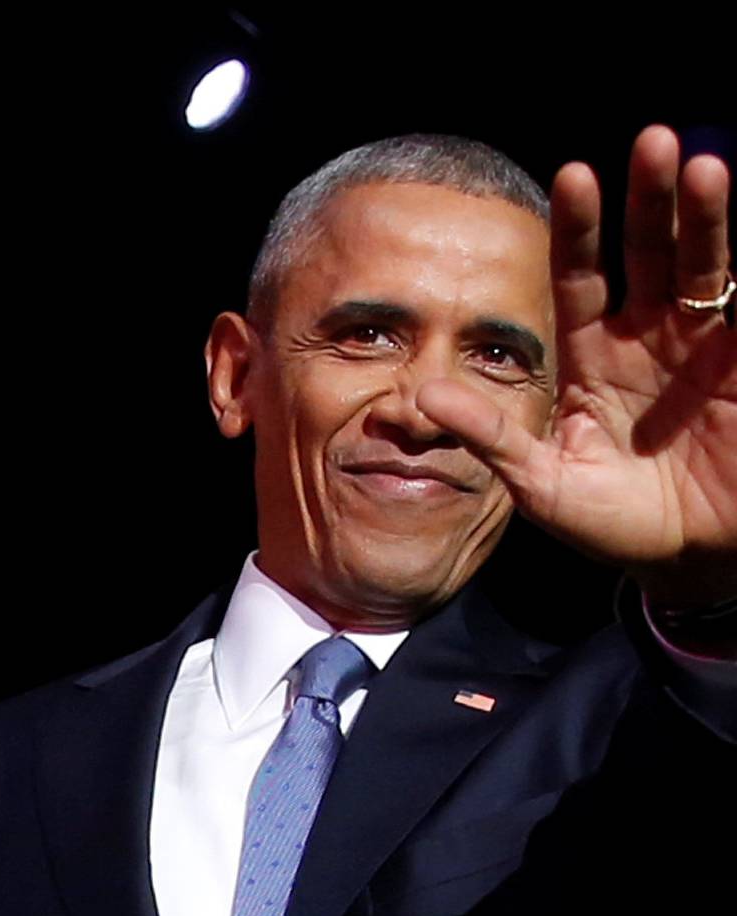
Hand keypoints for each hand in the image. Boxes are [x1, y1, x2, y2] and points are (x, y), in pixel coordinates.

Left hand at [416, 126, 736, 605]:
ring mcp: (702, 345)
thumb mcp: (542, 487)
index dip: (579, 230)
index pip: (581, 277)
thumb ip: (490, 440)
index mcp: (593, 356)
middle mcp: (649, 335)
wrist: (687, 561)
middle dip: (650, 198)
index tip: (573, 175)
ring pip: (705, 264)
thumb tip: (423, 399)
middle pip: (648, 250)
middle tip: (651, 141)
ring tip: (704, 170)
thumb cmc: (611, 524)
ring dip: (705, 217)